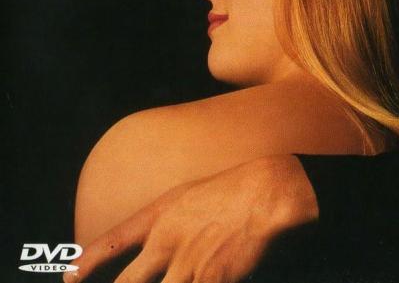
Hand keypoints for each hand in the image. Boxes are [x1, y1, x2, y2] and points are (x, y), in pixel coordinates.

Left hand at [63, 155, 318, 282]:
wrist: (263, 193)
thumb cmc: (230, 190)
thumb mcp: (187, 195)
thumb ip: (167, 221)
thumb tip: (153, 248)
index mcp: (159, 215)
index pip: (113, 241)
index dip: (87, 262)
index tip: (69, 278)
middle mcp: (167, 241)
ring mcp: (187, 264)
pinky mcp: (211, 279)